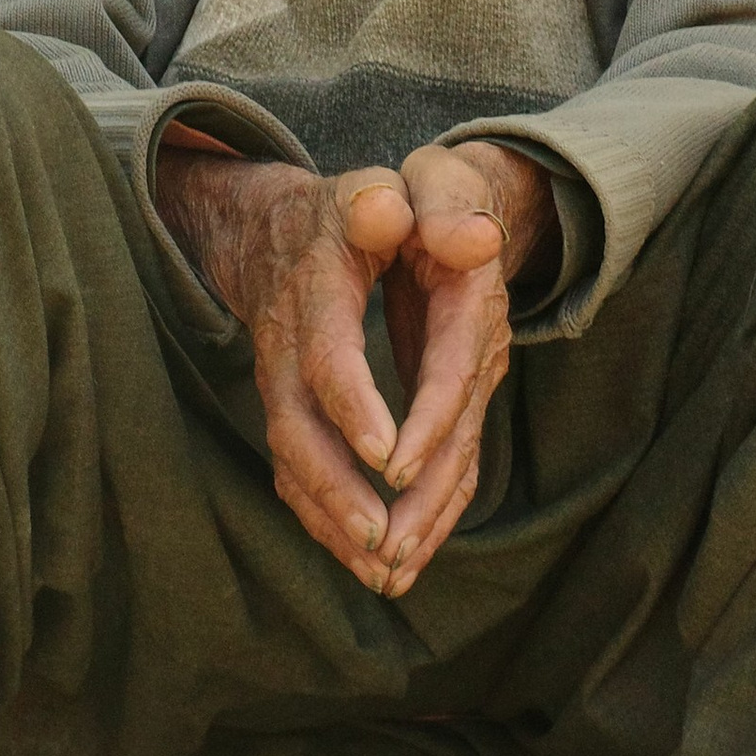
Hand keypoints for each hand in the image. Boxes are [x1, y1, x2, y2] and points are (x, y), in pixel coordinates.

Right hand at [155, 140, 553, 599]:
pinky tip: (370, 562)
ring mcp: (286, 382)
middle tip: (383, 541)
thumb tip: (473, 239)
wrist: (282, 228)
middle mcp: (292, 342)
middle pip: (299, 427)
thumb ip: (428, 203)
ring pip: (295, 461)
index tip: (387, 459)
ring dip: (332, 519)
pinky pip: (301, 472)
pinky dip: (327, 521)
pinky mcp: (294, 410)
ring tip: (383, 569)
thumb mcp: (396, 186)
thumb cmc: (366, 206)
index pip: (330, 354)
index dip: (355, 405)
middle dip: (338, 489)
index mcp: (321, 284)